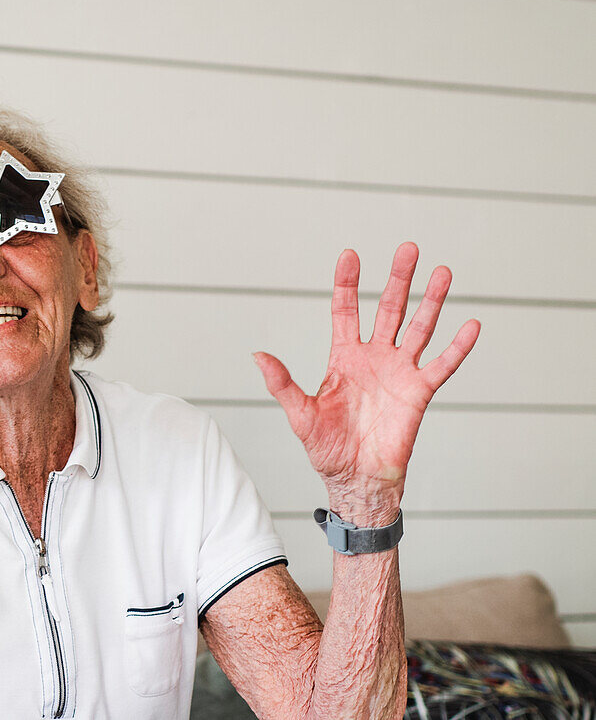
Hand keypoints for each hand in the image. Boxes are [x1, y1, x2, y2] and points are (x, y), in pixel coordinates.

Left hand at [253, 242, 479, 523]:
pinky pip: (442, 365)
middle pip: (389, 309)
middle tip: (408, 248)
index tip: (350, 254)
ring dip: (431, 301)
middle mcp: (374, 358)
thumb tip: (257, 355)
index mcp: (343, 358)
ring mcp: (399, 373)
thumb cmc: (327, 450)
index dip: (348, 283)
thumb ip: (282, 383)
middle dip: (398, 279)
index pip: (346, 311)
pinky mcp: (419, 393)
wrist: (356, 480)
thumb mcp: (300, 414)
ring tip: (442, 272)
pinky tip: (471, 324)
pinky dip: (457, 346)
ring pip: (419, 328)